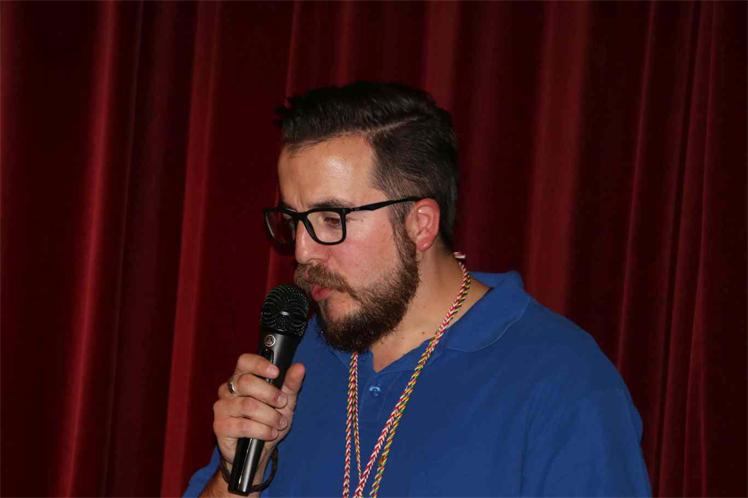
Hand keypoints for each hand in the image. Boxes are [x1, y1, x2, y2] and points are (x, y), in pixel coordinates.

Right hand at [212, 353, 305, 469]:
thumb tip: (299, 367)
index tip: (276, 372)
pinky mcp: (220, 426)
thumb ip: (291, 384)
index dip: (259, 364)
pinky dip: (262, 430)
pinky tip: (270, 433)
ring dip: (269, 416)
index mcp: (242, 377)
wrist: (259, 452)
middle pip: (247, 382)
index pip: (245, 361)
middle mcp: (227, 389)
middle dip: (270, 394)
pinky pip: (243, 426)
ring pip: (248, 405)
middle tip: (282, 403)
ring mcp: (222, 407)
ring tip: (279, 423)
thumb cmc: (269, 421)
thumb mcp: (285, 402)